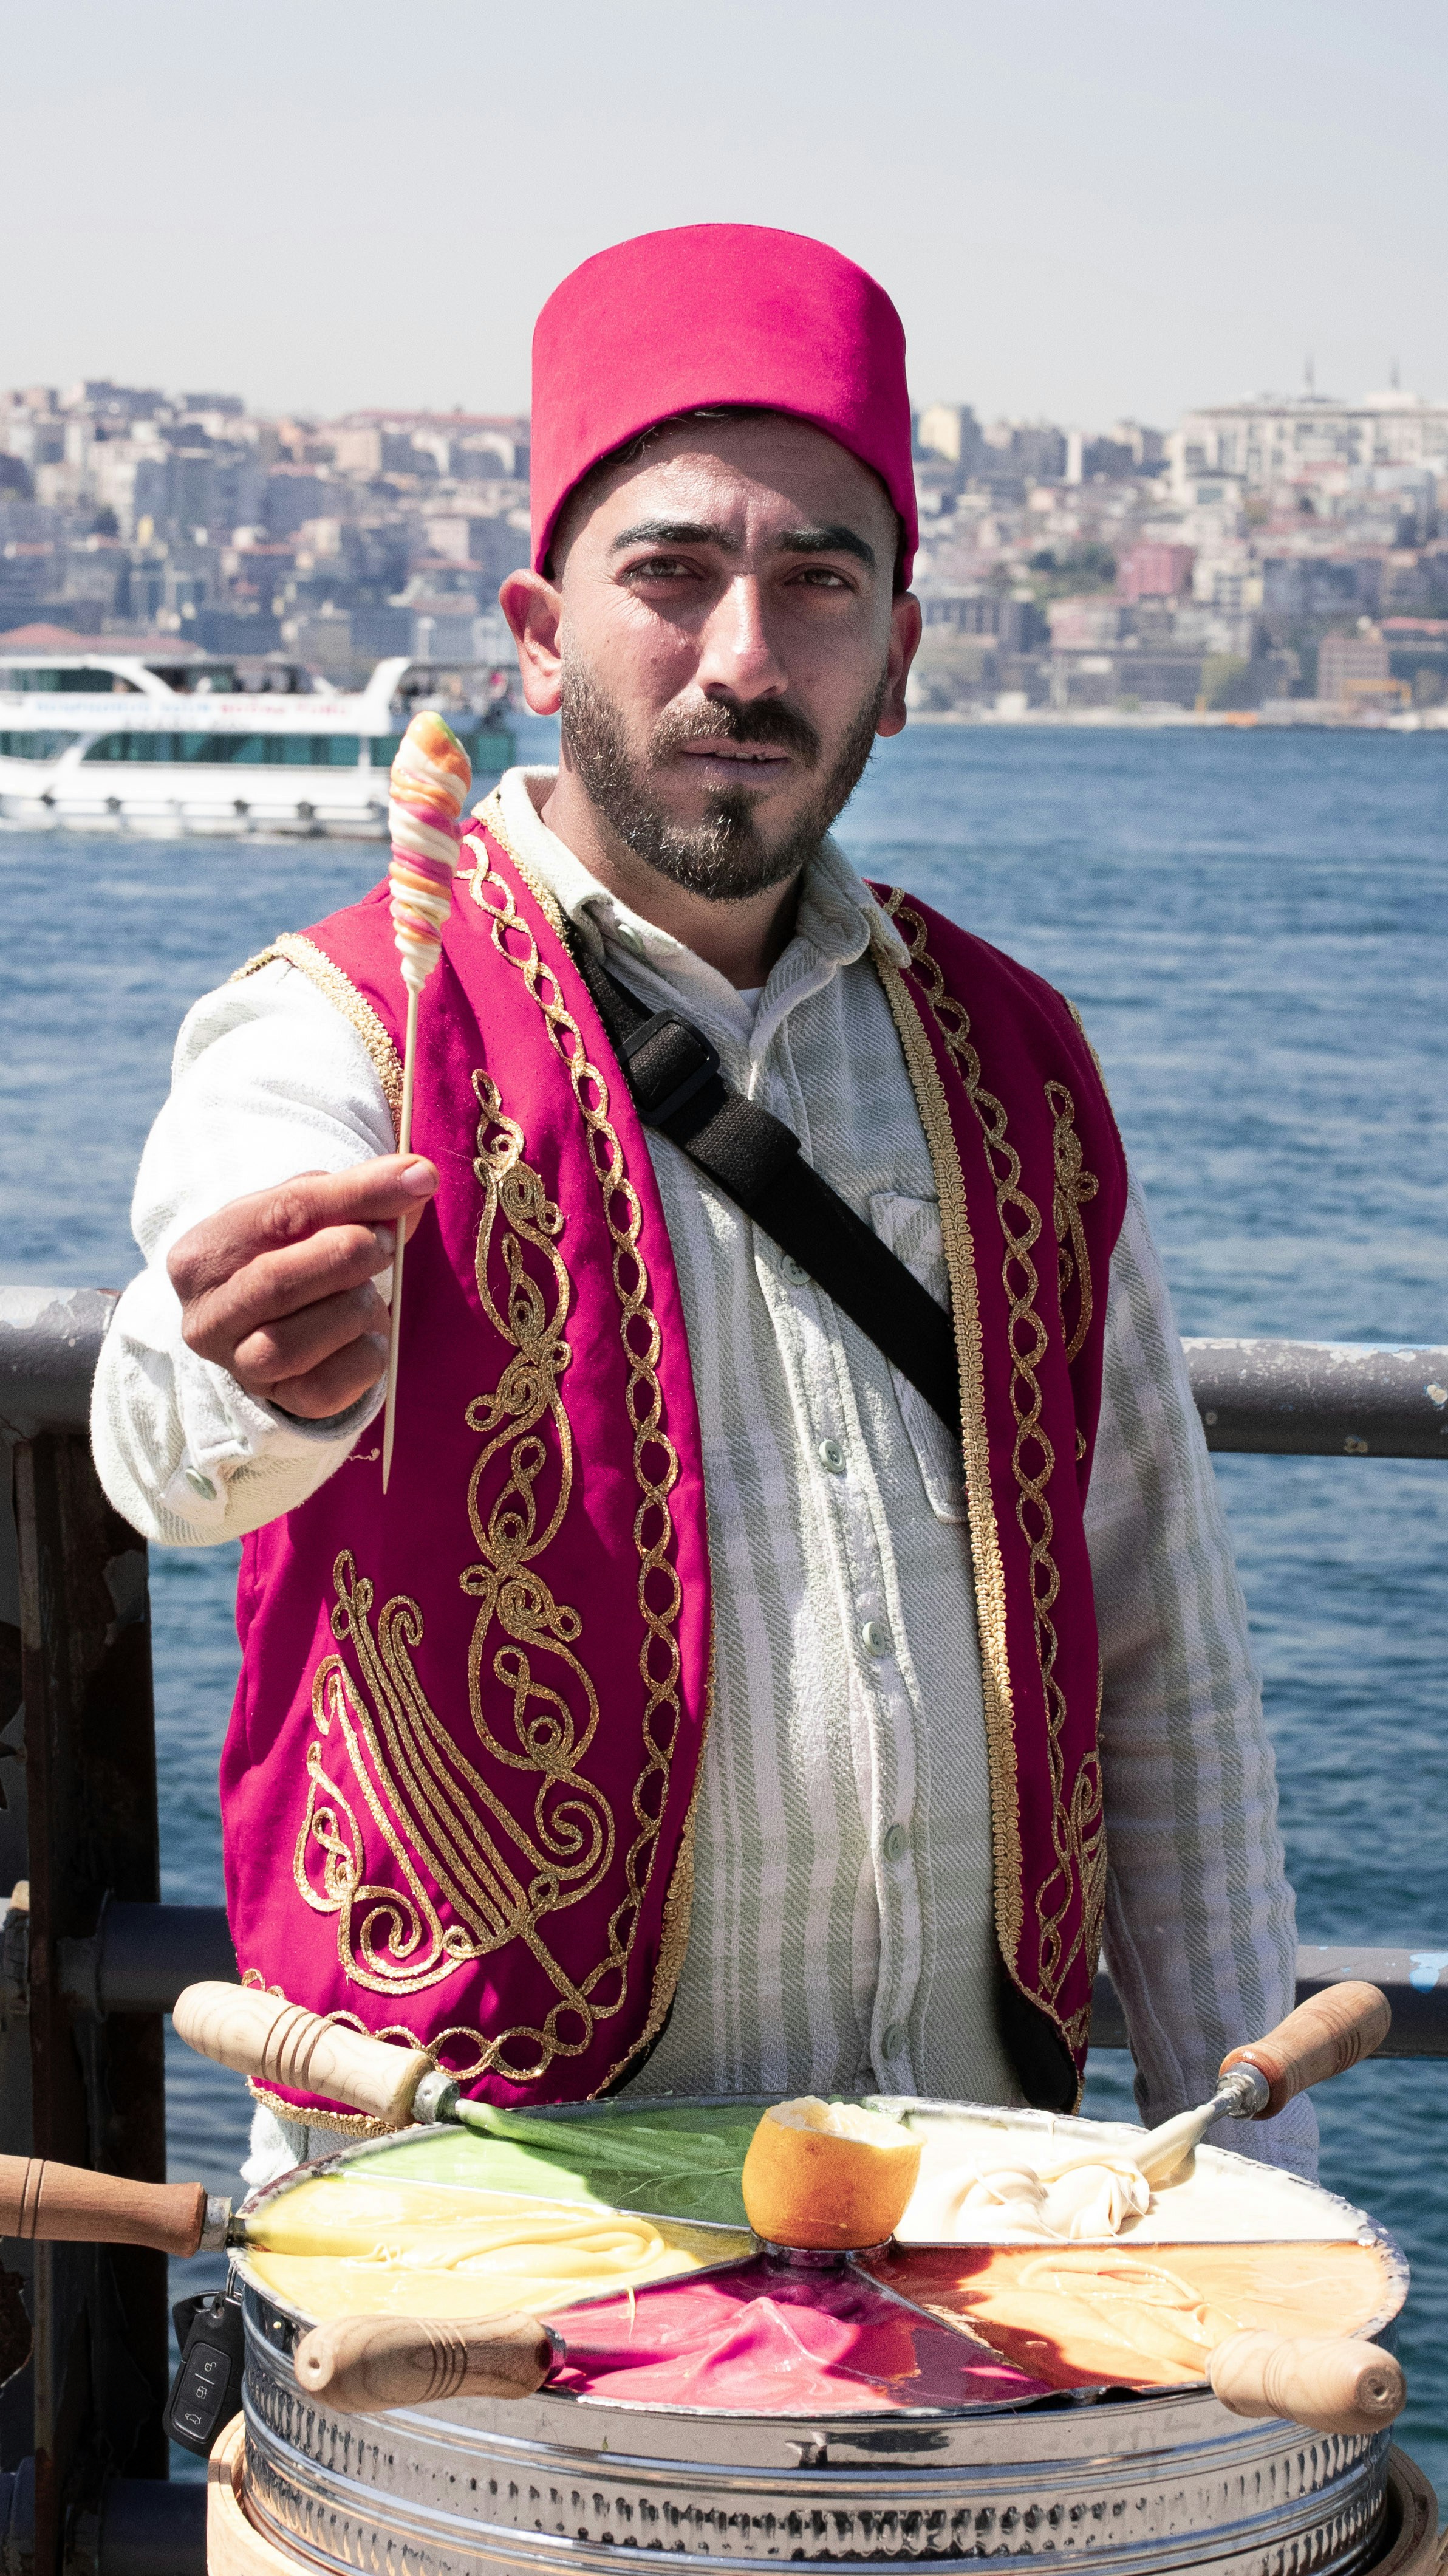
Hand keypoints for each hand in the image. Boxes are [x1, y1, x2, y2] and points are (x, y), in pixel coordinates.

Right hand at [168, 1157, 437, 1420]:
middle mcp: (205, 1316)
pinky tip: (372, 1335)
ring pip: (293, 1344)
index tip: (413, 1181)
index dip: (355, 1196)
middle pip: (277, 1283)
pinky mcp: (279, 1401)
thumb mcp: (315, 1214)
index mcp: (201, 1254)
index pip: (280, 1215)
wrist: (283, 1320)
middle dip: (346, 1257)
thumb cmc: (296, 1254)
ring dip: (353, 1310)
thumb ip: (360, 1194)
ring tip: (368, 1293)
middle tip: (385, 1243)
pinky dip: (365, 1357)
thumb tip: (419, 1176)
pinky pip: (326, 1388)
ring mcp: (237, 1366)